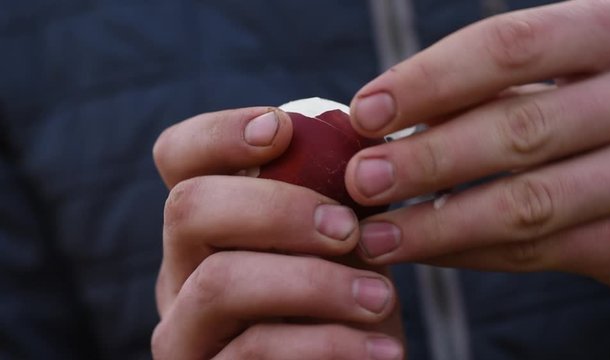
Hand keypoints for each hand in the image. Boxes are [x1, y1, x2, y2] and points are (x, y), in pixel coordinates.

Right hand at [151, 108, 403, 358]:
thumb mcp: (346, 250)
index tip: (283, 128)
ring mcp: (184, 329)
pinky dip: (329, 345)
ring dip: (314, 283)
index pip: (178, 157)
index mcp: (210, 226)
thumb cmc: (344, 308)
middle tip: (348, 228)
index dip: (218, 132)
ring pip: (220, 282)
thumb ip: (339, 203)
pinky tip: (382, 349)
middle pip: (189, 207)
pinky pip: (255, 349)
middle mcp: (181, 271)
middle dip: (277, 208)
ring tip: (380, 298)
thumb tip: (360, 149)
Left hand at [345, 0, 609, 300]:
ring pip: (531, 204)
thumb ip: (491, 88)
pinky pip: (544, 252)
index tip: (365, 112)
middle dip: (428, 160)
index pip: (511, 47)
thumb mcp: (562, 73)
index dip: (429, 81)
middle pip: (521, 129)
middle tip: (361, 181)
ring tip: (378, 236)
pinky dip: (473, 254)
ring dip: (440, 224)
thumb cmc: (596, 106)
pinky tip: (427, 251)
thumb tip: (383, 119)